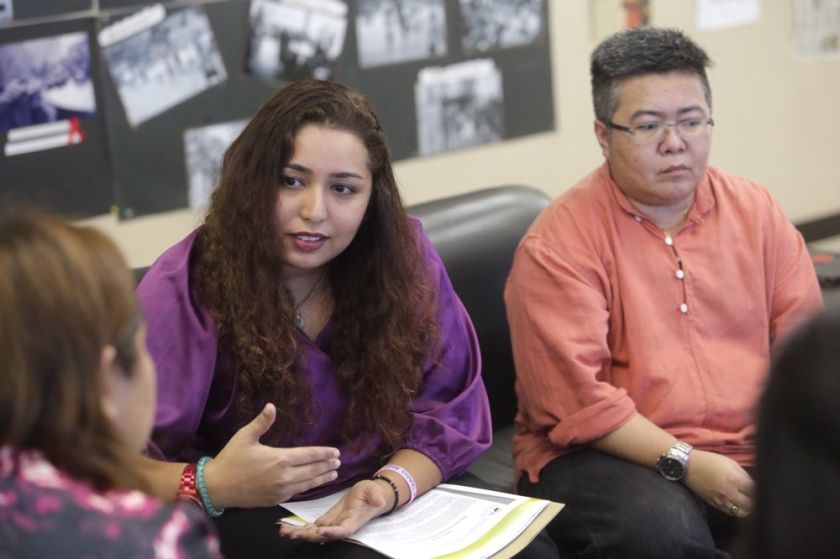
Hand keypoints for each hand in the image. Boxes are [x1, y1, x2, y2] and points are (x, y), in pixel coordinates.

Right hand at [204, 403, 340, 507]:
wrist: (217, 487)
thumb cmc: (231, 459)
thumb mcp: (245, 436)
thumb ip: (262, 422)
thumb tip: (272, 405)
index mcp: (279, 459)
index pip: (309, 455)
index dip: (324, 453)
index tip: (336, 452)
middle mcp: (284, 476)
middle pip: (312, 470)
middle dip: (327, 465)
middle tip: (338, 461)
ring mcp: (281, 490)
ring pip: (308, 483)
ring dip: (322, 477)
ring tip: (333, 473)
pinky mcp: (275, 500)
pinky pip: (297, 492)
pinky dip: (308, 487)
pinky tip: (313, 484)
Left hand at [279, 479, 390, 541]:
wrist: (369, 497)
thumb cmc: (371, 493)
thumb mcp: (374, 491)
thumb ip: (375, 496)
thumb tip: (379, 501)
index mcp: (352, 522)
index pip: (342, 530)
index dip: (331, 532)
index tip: (320, 530)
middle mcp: (340, 527)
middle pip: (323, 536)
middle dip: (307, 535)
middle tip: (292, 533)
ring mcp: (332, 525)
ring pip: (314, 533)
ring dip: (299, 533)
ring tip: (284, 531)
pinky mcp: (327, 521)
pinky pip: (312, 527)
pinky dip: (300, 528)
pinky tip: (286, 528)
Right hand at [683, 449, 753, 517]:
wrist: (688, 466)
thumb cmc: (709, 461)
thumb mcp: (730, 462)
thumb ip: (743, 474)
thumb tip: (753, 484)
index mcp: (734, 479)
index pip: (755, 491)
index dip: (760, 489)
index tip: (762, 487)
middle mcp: (729, 492)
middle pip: (751, 505)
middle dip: (756, 501)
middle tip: (757, 496)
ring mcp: (721, 500)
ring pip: (741, 512)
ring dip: (747, 509)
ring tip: (749, 503)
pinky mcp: (714, 504)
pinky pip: (730, 512)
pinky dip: (736, 510)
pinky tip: (738, 505)